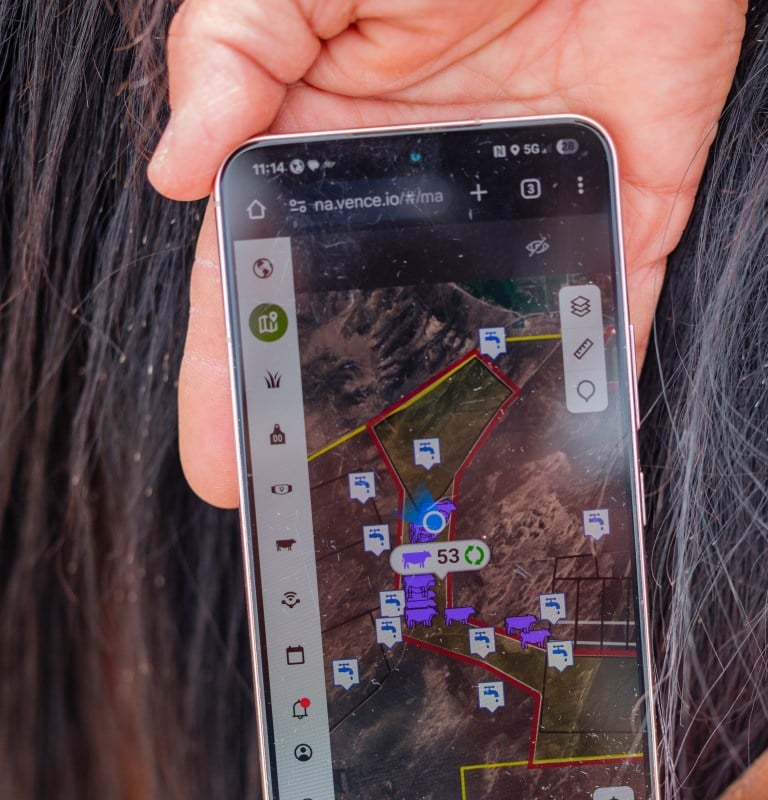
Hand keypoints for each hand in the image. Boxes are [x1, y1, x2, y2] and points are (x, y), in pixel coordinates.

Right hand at [149, 0, 745, 505]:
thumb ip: (232, 56)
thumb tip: (175, 166)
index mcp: (332, 142)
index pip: (262, 278)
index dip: (234, 370)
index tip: (223, 453)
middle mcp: (420, 195)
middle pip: (363, 331)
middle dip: (330, 422)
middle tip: (305, 507)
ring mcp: (514, 211)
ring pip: (475, 341)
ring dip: (448, 422)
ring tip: (421, 506)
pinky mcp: (615, 207)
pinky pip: (599, 309)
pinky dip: (585, 379)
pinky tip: (555, 442)